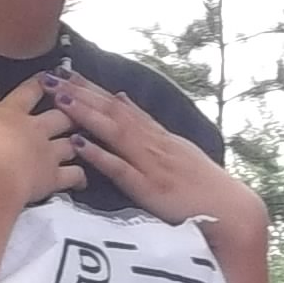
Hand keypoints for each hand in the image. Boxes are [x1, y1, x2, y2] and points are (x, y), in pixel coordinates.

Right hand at [0, 53, 82, 206]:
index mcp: (13, 113)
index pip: (30, 91)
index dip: (40, 82)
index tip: (49, 76)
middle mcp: (35, 130)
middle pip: (59, 116)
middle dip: (69, 111)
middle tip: (76, 108)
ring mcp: (47, 154)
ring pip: (70, 143)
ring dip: (77, 141)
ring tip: (82, 140)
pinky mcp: (53, 178)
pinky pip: (72, 175)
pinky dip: (79, 176)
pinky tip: (81, 179)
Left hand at [49, 69, 264, 237]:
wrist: (232, 210)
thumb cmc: (202, 186)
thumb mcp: (175, 149)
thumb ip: (146, 126)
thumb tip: (121, 99)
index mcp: (158, 136)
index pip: (120, 106)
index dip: (92, 89)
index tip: (66, 73)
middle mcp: (153, 143)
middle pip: (112, 112)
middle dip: (81, 94)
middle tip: (51, 76)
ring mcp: (151, 164)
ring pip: (115, 133)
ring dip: (86, 115)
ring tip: (60, 99)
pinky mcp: (150, 189)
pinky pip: (121, 170)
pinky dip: (100, 156)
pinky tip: (80, 145)